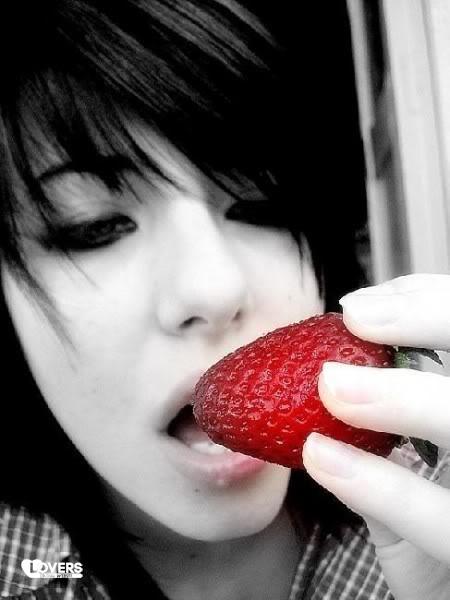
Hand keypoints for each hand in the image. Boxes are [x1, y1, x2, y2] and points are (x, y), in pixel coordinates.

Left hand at [302, 274, 449, 599]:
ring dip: (404, 398)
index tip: (359, 305)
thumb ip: (397, 393)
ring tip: (332, 384)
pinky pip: (441, 521)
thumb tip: (354, 322)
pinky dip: (381, 485)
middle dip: (433, 320)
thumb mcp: (420, 447)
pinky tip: (323, 457)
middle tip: (355, 319)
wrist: (446, 589)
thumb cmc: (437, 511)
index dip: (429, 302)